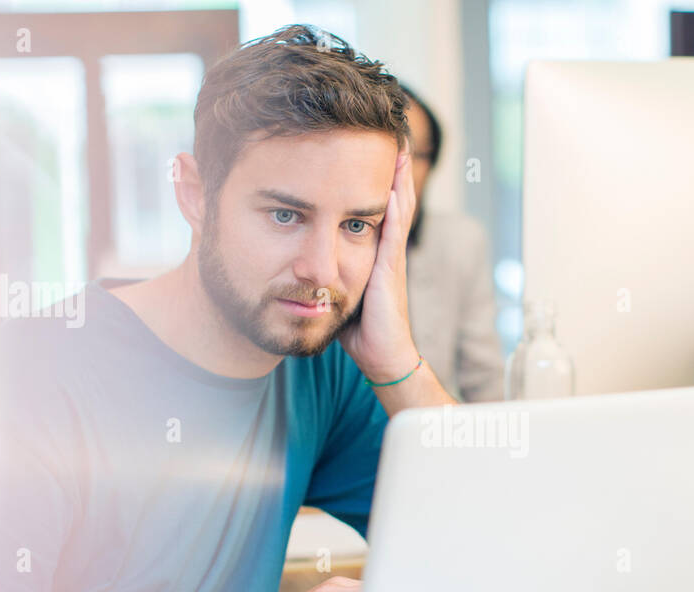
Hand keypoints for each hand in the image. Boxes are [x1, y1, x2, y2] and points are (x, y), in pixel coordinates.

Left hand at [337, 148, 420, 381]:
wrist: (382, 357)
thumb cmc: (358, 329)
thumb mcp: (335, 291)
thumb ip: (321, 272)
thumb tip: (294, 262)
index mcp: (372, 252)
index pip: (375, 206)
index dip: (373, 177)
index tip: (366, 147)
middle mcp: (385, 249)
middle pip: (391, 197)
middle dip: (389, 166)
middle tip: (390, 132)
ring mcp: (391, 257)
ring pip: (397, 206)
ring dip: (398, 175)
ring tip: (397, 144)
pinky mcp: (390, 268)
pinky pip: (395, 229)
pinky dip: (397, 205)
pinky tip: (394, 184)